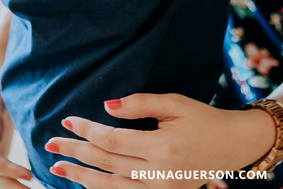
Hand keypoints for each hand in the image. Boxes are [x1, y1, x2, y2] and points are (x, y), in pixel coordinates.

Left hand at [42, 94, 274, 188]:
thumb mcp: (174, 103)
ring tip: (57, 170)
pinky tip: (86, 182)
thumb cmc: (203, 119)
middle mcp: (160, 174)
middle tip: (50, 145)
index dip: (87, 130)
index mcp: (163, 147)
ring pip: (111, 187)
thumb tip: (106, 108)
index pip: (112, 141)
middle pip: (106, 164)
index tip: (68, 120)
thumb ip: (139, 104)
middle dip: (75, 153)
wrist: (232, 145)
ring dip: (81, 178)